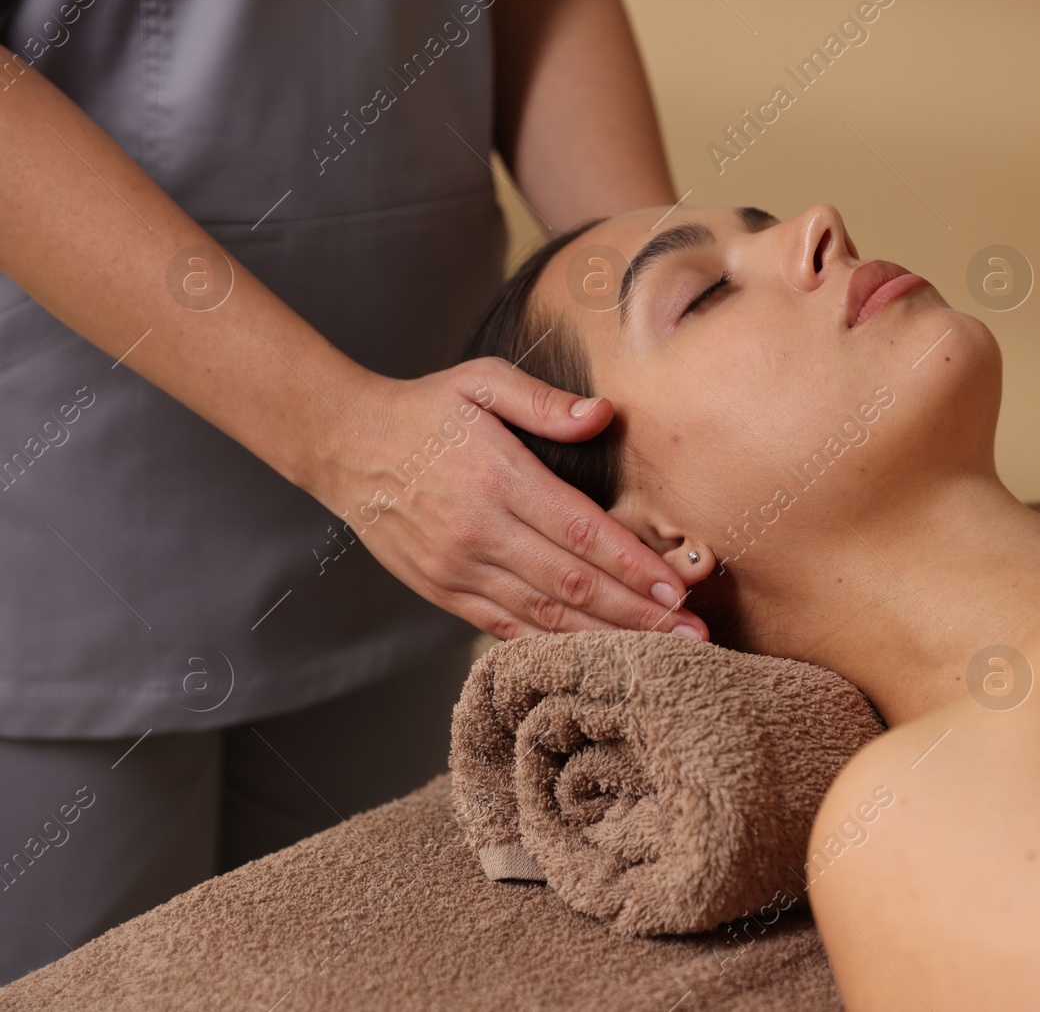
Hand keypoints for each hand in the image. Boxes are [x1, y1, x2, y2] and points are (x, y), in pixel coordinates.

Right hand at [310, 357, 708, 640]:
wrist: (344, 447)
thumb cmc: (425, 410)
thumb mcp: (481, 381)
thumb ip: (543, 400)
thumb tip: (603, 414)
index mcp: (498, 479)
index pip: (579, 532)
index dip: (632, 565)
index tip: (678, 589)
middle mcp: (479, 532)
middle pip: (571, 584)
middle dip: (638, 615)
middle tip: (693, 637)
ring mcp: (459, 569)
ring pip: (544, 616)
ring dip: (606, 639)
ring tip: (660, 657)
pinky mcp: (444, 591)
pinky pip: (506, 629)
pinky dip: (553, 647)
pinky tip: (594, 660)